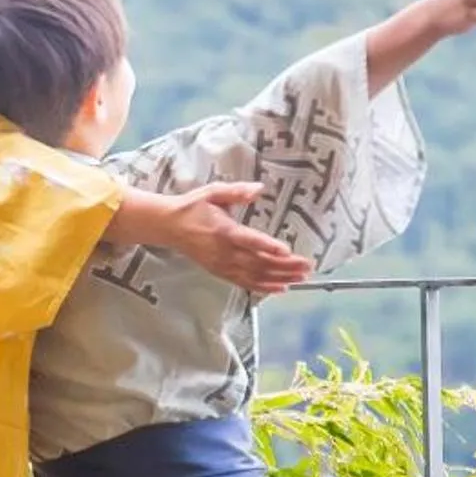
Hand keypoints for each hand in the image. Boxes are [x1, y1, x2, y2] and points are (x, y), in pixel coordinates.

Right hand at [149, 183, 313, 293]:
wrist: (169, 226)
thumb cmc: (192, 207)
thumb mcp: (213, 192)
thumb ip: (237, 191)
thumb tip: (258, 188)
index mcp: (224, 231)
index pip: (250, 241)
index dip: (269, 247)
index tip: (287, 251)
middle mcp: (224, 252)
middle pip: (259, 262)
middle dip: (285, 267)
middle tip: (306, 266)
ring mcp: (223, 265)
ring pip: (255, 276)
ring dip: (279, 278)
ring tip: (300, 278)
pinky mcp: (221, 272)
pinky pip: (245, 283)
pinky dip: (264, 288)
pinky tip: (281, 288)